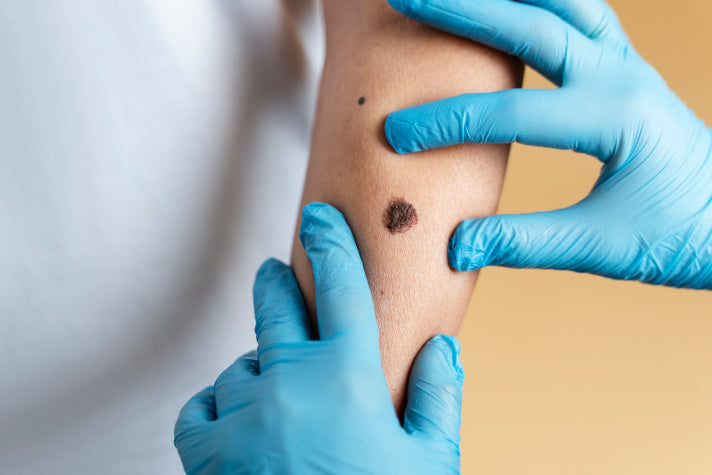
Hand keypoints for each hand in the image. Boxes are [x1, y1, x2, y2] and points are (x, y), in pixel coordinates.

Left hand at [174, 203, 464, 473]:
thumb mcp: (428, 460)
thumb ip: (439, 396)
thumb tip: (443, 347)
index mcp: (348, 376)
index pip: (341, 286)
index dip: (331, 242)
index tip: (319, 218)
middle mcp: (289, 382)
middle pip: (274, 306)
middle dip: (275, 283)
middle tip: (275, 273)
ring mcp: (242, 414)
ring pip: (239, 365)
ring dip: (256, 371)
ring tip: (277, 397)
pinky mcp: (206, 450)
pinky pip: (200, 406)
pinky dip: (216, 407)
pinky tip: (238, 423)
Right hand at [385, 0, 711, 288]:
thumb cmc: (678, 237)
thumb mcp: (599, 247)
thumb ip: (524, 242)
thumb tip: (456, 243)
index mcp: (617, 119)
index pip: (513, 113)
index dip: (447, 122)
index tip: (394, 135)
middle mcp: (623, 77)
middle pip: (533, 27)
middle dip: (462, 11)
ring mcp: (627, 64)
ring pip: (561, 4)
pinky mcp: (625, 67)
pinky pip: (581, 13)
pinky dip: (540, 0)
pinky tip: (510, 2)